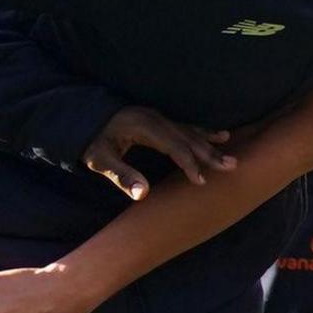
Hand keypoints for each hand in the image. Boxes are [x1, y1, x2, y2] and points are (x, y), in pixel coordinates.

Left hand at [81, 107, 232, 201]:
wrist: (81, 117)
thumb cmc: (91, 141)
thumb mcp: (100, 160)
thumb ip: (122, 176)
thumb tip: (143, 195)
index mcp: (143, 127)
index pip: (174, 147)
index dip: (189, 164)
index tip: (201, 181)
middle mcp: (155, 119)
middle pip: (187, 137)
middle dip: (210, 153)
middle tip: (231, 166)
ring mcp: (158, 117)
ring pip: (189, 131)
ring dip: (210, 142)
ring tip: (230, 147)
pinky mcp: (159, 119)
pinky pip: (186, 127)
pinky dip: (202, 132)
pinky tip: (217, 134)